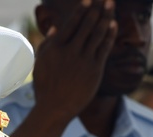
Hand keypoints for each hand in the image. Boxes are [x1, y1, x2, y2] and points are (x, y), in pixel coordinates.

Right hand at [32, 0, 116, 120]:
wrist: (54, 109)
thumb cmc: (45, 87)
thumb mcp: (39, 64)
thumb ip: (46, 44)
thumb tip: (55, 27)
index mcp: (55, 47)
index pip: (71, 23)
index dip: (81, 10)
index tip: (88, 0)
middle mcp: (70, 51)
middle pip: (87, 25)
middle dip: (97, 9)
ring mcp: (84, 60)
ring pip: (97, 34)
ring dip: (106, 17)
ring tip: (111, 5)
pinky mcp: (95, 70)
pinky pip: (104, 48)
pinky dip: (109, 35)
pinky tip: (113, 25)